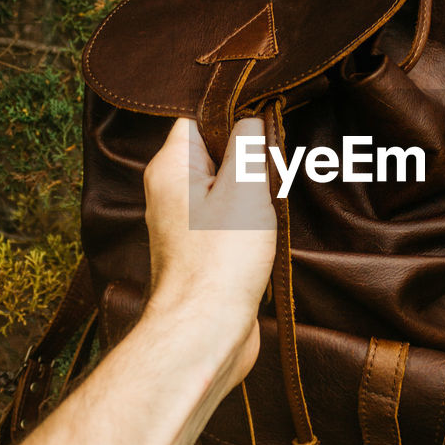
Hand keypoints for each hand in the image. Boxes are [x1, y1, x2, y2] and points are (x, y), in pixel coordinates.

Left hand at [142, 117, 276, 391]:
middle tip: (274, 163)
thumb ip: (248, 145)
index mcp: (170, 168)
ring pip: (224, 186)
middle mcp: (170, 192)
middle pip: (214, 151)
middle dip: (248, 154)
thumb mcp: (244, 187)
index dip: (233, 113)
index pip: (197, 117)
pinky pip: (227, 218)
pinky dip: (249, 218)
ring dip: (252, 190)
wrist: (205, 332)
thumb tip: (251, 120)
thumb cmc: (221, 261)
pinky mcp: (201, 251)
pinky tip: (267, 227)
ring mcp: (184, 224)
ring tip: (271, 197)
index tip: (266, 117)